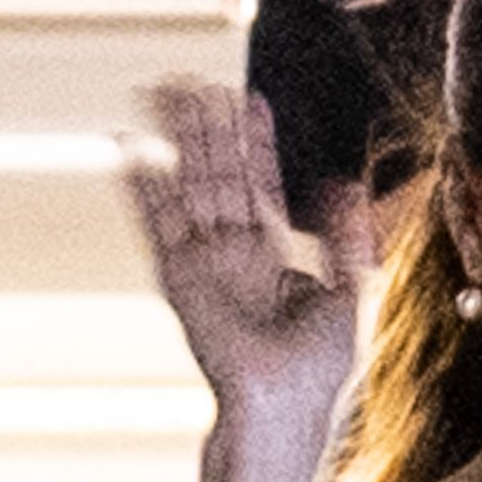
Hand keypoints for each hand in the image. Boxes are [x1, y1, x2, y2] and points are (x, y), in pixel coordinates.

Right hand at [124, 81, 363, 428]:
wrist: (284, 401)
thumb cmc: (318, 366)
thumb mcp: (350, 291)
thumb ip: (348, 237)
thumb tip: (347, 185)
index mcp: (268, 255)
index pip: (257, 184)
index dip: (254, 142)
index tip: (249, 99)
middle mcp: (231, 253)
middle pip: (215, 174)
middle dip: (205, 128)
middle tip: (194, 80)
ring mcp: (202, 262)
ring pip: (186, 185)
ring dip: (176, 140)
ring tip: (165, 93)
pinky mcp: (179, 276)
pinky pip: (157, 221)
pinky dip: (143, 186)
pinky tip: (131, 149)